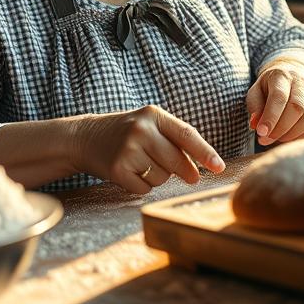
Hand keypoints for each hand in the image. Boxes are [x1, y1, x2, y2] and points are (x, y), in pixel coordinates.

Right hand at [69, 105, 225, 193]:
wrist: (84, 138)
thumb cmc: (126, 133)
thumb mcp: (149, 124)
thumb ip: (174, 139)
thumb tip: (202, 166)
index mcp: (153, 115)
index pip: (186, 135)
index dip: (205, 153)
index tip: (219, 167)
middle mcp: (141, 130)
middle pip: (177, 161)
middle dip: (186, 172)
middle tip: (192, 177)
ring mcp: (128, 150)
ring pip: (162, 177)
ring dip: (157, 177)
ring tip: (141, 164)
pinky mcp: (117, 170)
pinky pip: (144, 188)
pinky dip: (141, 185)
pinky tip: (129, 172)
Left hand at [246, 62, 303, 145]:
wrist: (292, 75)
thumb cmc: (271, 87)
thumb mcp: (256, 91)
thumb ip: (255, 107)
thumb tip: (256, 124)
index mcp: (282, 76)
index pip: (279, 96)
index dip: (271, 117)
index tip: (261, 132)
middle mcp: (301, 83)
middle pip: (297, 108)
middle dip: (280, 128)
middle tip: (266, 139)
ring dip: (292, 134)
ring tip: (277, 139)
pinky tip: (290, 138)